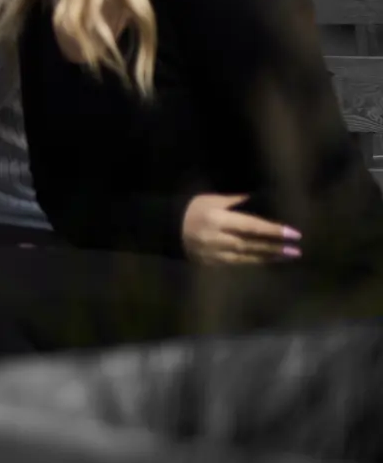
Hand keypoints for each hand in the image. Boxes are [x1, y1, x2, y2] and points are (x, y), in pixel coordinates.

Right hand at [180, 193, 300, 264]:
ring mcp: (214, 253)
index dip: (272, 230)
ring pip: (246, 256)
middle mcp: (217, 238)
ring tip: (288, 256)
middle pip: (251, 244)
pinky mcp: (211, 263)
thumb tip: (261, 199)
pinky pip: (236, 263)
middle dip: (274, 247)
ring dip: (268, 257)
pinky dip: (254, 261)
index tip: (293, 233)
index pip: (251, 225)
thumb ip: (236, 201)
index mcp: (217, 219)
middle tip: (296, 250)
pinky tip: (267, 260)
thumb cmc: (191, 209)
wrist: (166, 228)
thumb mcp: (211, 200)